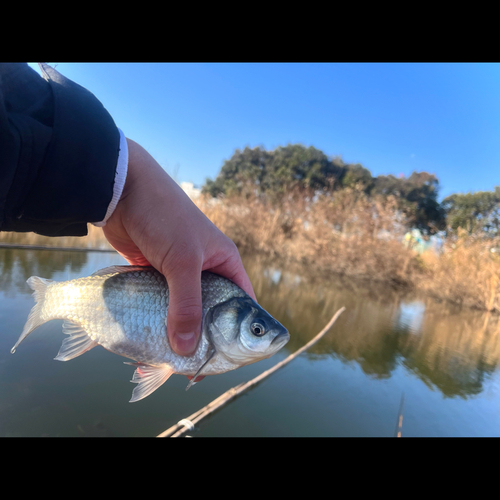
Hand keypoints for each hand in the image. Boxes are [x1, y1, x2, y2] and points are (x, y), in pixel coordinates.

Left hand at [102, 138, 255, 357]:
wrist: (123, 190)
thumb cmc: (164, 217)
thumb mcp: (183, 261)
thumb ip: (186, 305)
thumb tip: (186, 349)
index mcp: (225, 262)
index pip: (242, 304)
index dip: (238, 333)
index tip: (226, 360)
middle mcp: (206, 269)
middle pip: (211, 313)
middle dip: (203, 338)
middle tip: (192, 367)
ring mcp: (179, 273)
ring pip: (183, 310)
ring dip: (176, 332)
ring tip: (169, 361)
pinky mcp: (155, 275)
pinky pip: (161, 305)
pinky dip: (157, 321)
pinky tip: (150, 341)